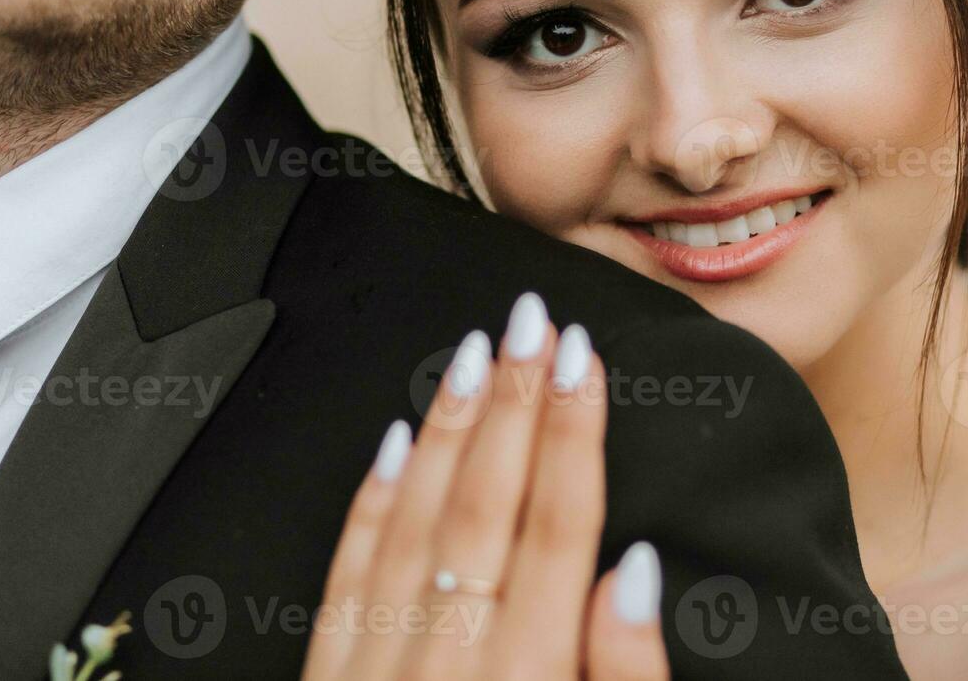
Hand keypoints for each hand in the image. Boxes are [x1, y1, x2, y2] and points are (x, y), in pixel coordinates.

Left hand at [302, 292, 669, 680]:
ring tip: (476, 353)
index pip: (560, 526)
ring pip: (417, 518)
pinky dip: (374, 500)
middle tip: (531, 322)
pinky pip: (349, 571)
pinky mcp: (334, 674)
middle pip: (490, 502)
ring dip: (451, 428)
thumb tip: (633, 574)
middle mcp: (454, 655)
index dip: (574, 433)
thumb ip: (626, 675)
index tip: (582, 358)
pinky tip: (396, 441)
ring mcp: (383, 660)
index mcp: (531, 674)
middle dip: (516, 401)